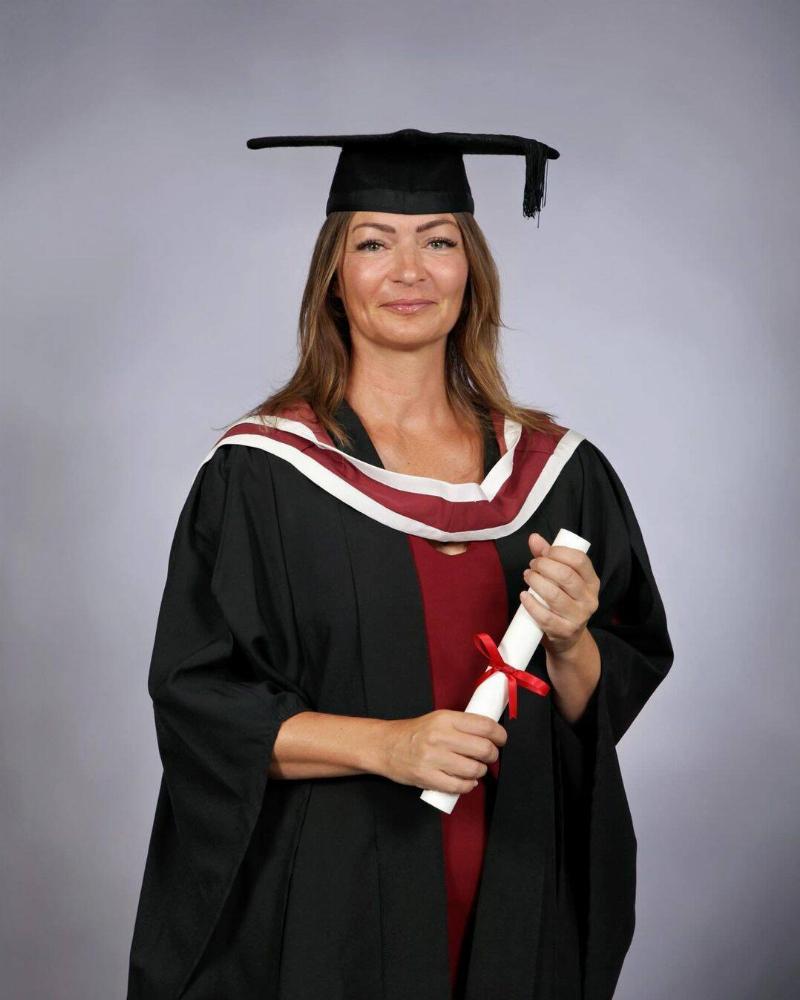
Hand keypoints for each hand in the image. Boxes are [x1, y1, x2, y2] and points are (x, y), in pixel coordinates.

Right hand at [379, 711, 506, 793]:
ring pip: (473, 769)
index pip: (484, 725)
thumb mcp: (437, 719)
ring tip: (475, 769)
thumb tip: (490, 734)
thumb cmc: (414, 733)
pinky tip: (465, 781)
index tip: (501, 739)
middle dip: (492, 755)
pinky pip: (459, 786)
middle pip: (483, 749)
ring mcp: (433, 758)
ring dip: (480, 772)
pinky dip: (467, 786)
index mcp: (445, 719)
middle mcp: (440, 737)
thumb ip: (461, 725)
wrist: (385, 746)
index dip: (500, 735)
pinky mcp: (427, 777)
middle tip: (489, 756)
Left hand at [520, 532, 599, 657]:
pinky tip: (524, 596)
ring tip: (528, 577)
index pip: (579, 560)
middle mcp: (589, 599)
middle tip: (532, 566)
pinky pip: (545, 616)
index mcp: (592, 582)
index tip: (544, 553)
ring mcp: (578, 617)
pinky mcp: (564, 631)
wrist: (567, 639)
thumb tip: (534, 538)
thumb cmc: (563, 602)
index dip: (558, 552)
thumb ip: (549, 557)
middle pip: (566, 576)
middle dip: (544, 566)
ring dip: (536, 582)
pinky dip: (531, 604)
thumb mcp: (562, 580)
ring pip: (554, 595)